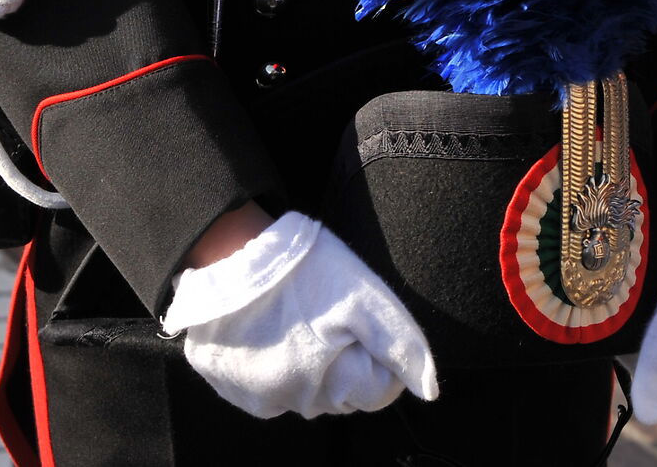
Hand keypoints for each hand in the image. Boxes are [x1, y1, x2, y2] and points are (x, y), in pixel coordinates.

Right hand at [162, 211, 437, 417]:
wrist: (230, 254)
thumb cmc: (304, 272)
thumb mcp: (368, 300)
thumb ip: (403, 348)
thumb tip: (429, 390)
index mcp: (327, 386)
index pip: (378, 391)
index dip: (378, 354)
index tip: (360, 321)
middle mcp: (288, 403)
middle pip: (342, 395)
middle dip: (347, 361)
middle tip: (329, 315)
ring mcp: (253, 397)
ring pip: (305, 392)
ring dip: (312, 365)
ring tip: (300, 318)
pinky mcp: (227, 385)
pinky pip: (268, 387)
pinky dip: (277, 365)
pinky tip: (274, 329)